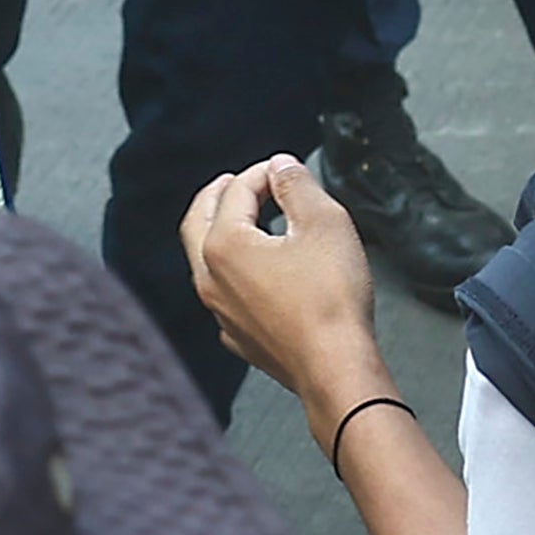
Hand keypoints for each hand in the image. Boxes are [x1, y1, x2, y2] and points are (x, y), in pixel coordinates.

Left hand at [178, 154, 392, 405]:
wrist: (335, 368)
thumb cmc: (331, 301)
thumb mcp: (324, 222)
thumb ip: (297, 185)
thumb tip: (281, 166)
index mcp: (223, 246)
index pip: (236, 192)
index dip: (262, 173)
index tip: (281, 169)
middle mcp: (210, 279)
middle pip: (199, 222)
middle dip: (218, 197)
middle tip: (233, 182)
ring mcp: (221, 313)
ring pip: (206, 262)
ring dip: (221, 234)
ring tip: (246, 222)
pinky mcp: (240, 338)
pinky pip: (224, 297)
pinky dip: (234, 275)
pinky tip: (255, 275)